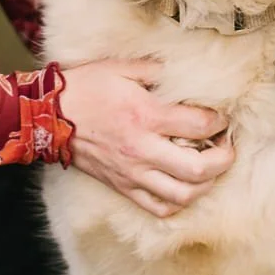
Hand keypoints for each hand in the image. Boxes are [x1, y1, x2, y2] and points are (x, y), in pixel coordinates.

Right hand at [58, 60, 231, 218]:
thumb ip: (158, 70)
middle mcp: (142, 149)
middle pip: (199, 169)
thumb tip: (186, 73)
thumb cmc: (85, 87)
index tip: (221, 117)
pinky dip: (179, 202)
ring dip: (206, 184)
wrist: (47, 115)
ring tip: (208, 168)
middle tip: (226, 147)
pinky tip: (183, 186)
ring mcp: (132, 173)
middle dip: (224, 159)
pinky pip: (158, 207)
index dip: (219, 122)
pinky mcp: (123, 187)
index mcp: (145, 115)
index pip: (199, 125)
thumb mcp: (122, 67)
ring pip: (183, 195)